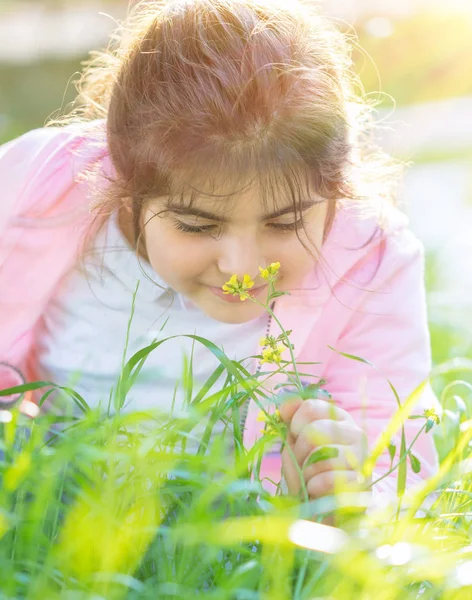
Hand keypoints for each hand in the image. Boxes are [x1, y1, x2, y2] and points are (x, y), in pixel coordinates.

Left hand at [279, 396, 371, 518]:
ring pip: (320, 456)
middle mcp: (355, 432)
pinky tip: (317, 491)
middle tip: (303, 465)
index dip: (295, 425)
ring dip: (306, 473)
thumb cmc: (310, 472)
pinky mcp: (363, 483)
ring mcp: (362, 457)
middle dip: (299, 453)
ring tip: (311, 480)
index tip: (295, 437)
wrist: (328, 510)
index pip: (310, 407)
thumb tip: (287, 403)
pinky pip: (327, 479)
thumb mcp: (296, 443)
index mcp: (339, 418)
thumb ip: (291, 420)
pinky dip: (314, 487)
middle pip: (313, 431)